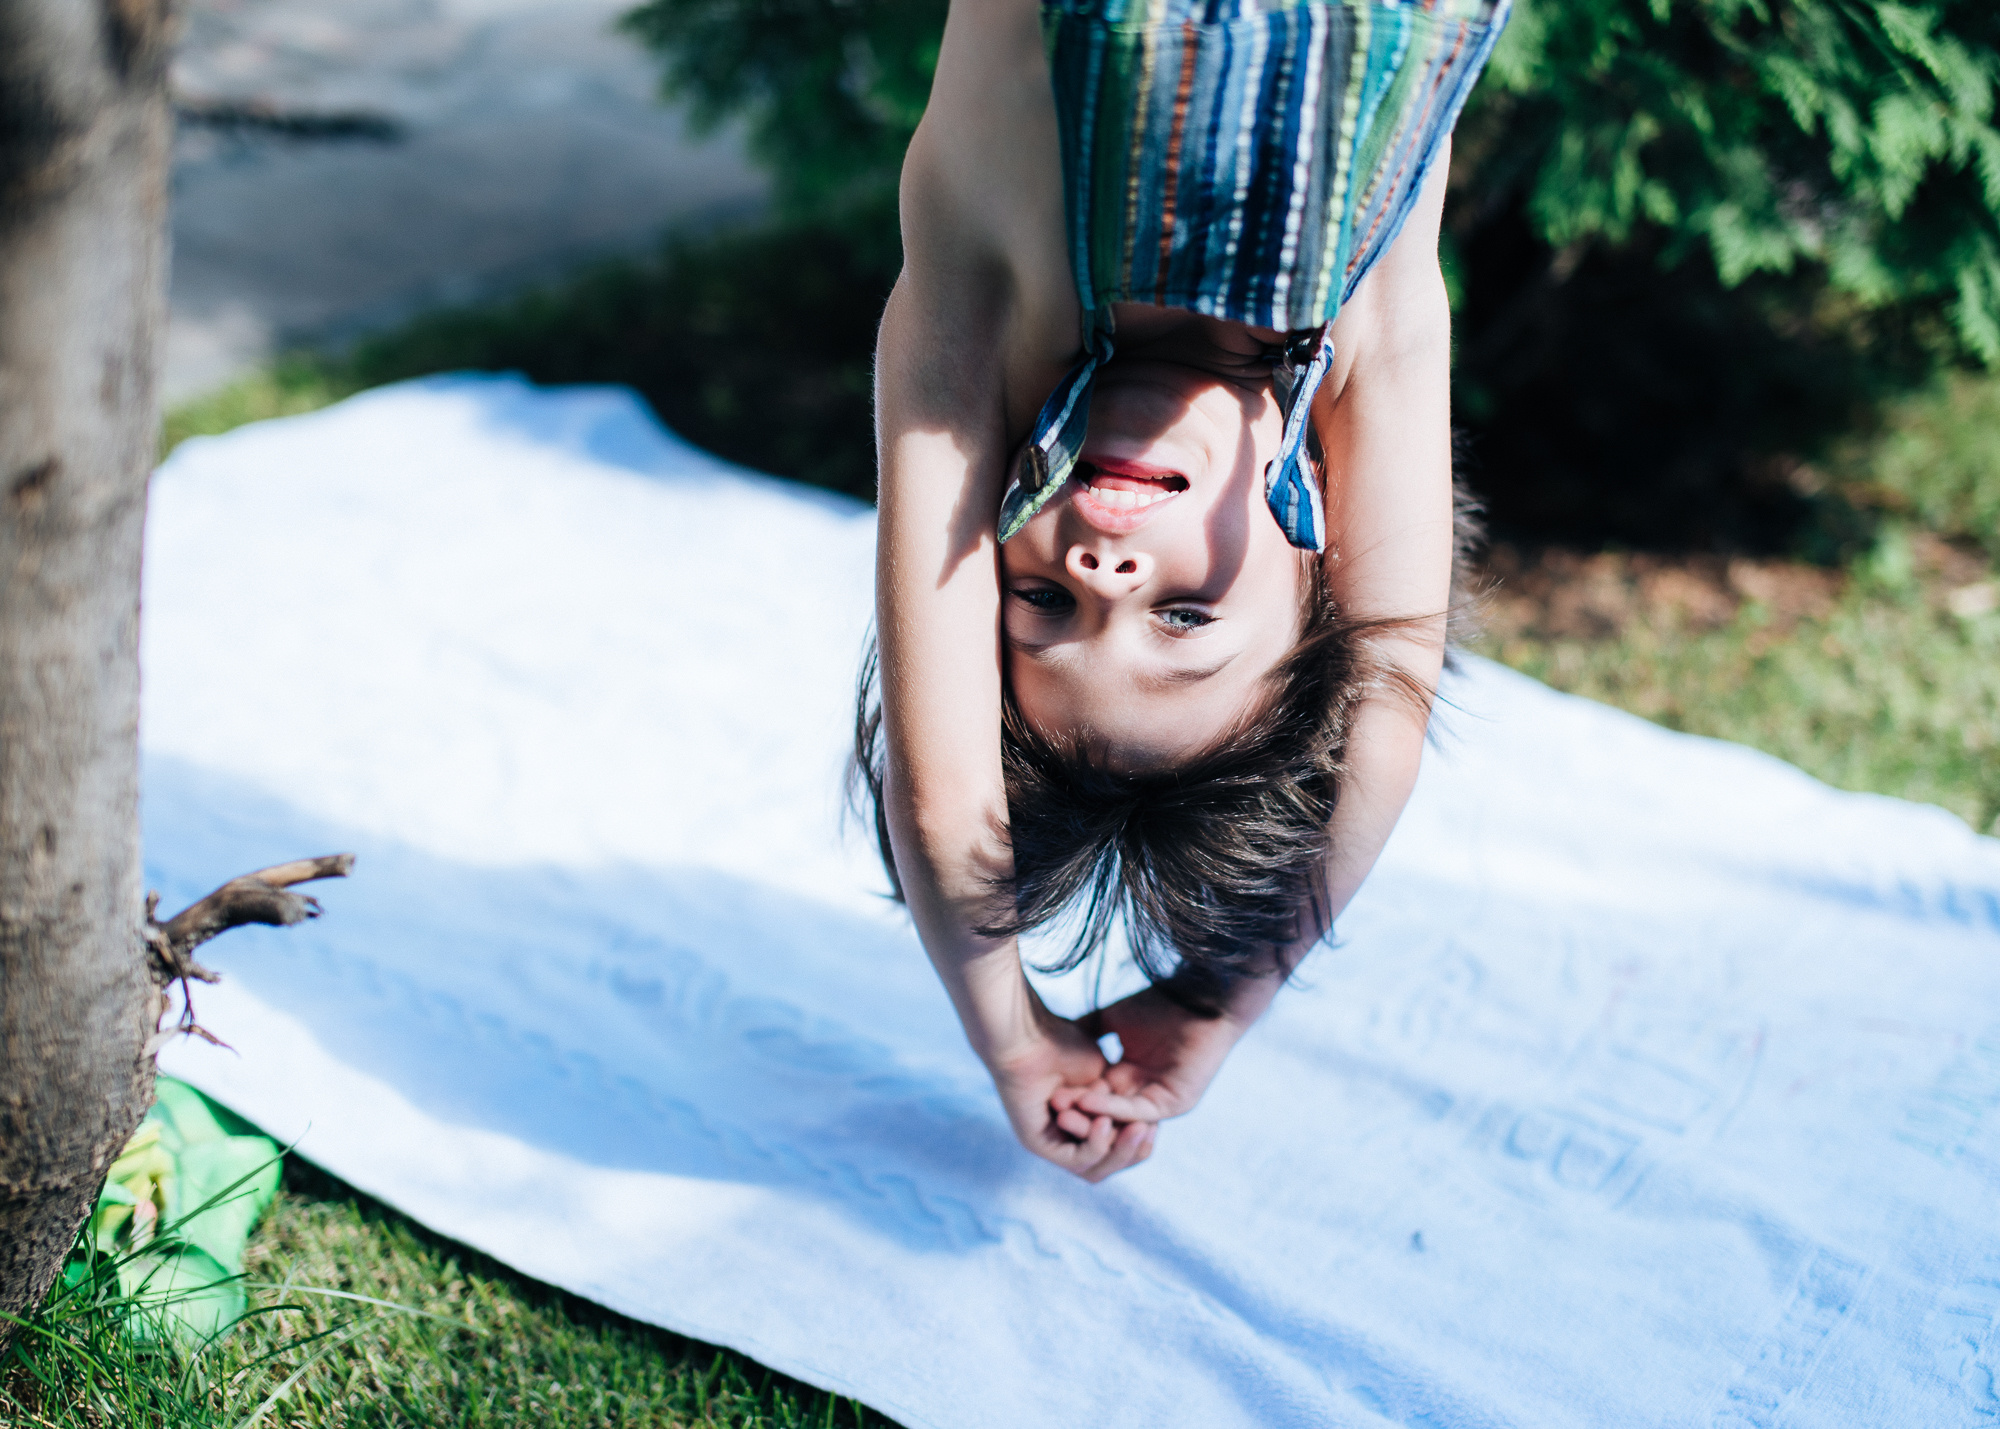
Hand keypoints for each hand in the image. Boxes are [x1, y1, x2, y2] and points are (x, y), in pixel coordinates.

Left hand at [986, 991, 1156, 1182]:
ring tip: (1135, 1127)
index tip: (1156, 1122)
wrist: (1029, 1033)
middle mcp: (1062, 1139)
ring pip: (1095, 1169)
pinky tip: (1104, 1123)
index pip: (1116, 1149)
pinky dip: (1095, 1144)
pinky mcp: (1037, 1144)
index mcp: (1079, 1125)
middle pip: (1108, 1164)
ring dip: (1119, 1150)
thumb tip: (1148, 1121)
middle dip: (1133, 1151)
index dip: (1139, 1141)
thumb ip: (1122, 1102)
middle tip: (1148, 1129)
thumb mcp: (1106, 1076)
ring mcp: (1050, 1143)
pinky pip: (1076, 1160)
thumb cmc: (1063, 1043)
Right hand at [1060, 984, 1257, 1125]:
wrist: (1197, 994)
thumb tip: (1051, 1033)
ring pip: (1118, 1122)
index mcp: (1127, 1082)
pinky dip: (1111, 1108)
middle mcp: (1142, 1097)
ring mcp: (1159, 1103)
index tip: (1037, 1098)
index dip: (1067, 1101)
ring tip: (1061, 1112)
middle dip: (1073, 1119)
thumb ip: (1085, 1031)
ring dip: (1089, 1119)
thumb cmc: (1157, 1002)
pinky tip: (1088, 1100)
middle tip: (1045, 1115)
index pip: (1092, 1100)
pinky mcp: (1175, 1104)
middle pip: (1102, 1118)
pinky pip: (1137, 1111)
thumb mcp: (1108, 1019)